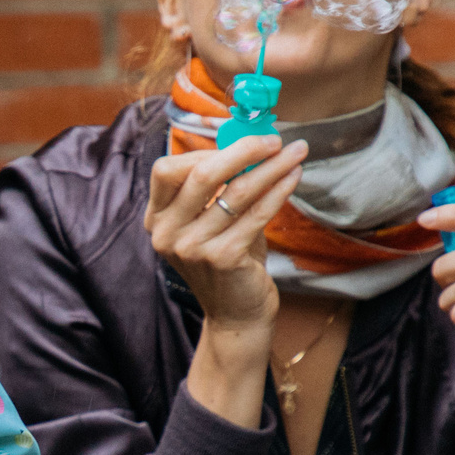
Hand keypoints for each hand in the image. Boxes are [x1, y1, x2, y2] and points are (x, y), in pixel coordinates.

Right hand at [145, 134, 307, 338]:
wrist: (236, 314)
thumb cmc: (227, 260)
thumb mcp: (211, 222)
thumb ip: (218, 187)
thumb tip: (249, 142)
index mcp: (158, 219)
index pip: (166, 169)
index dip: (203, 150)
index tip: (238, 143)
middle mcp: (168, 233)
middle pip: (200, 174)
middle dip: (243, 149)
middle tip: (274, 140)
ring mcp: (192, 248)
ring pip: (235, 191)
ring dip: (271, 167)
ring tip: (295, 153)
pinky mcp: (222, 258)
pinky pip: (255, 213)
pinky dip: (278, 191)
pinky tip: (293, 177)